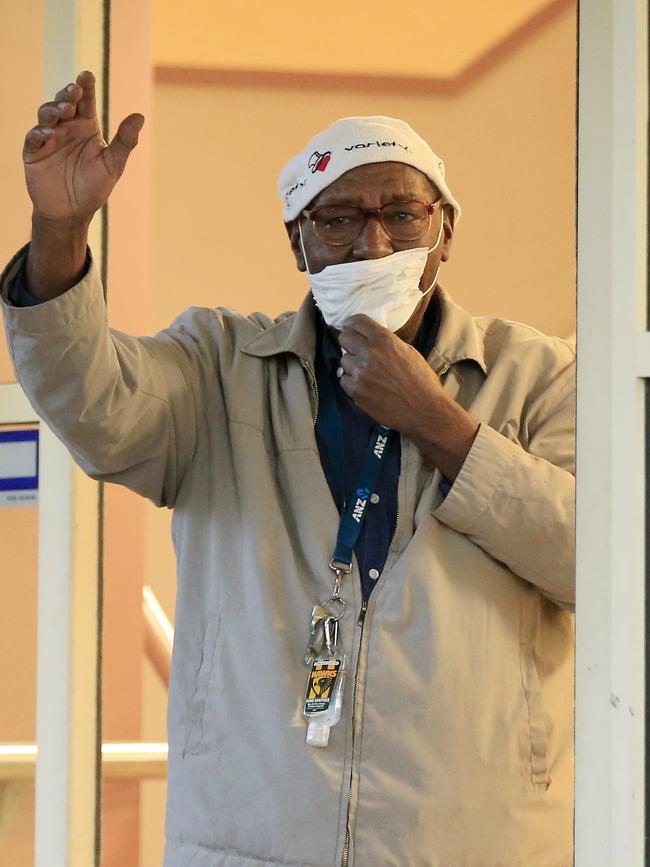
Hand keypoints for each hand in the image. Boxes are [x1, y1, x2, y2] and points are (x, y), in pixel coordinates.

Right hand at [23, 70, 143, 223]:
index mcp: (86, 127)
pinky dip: (40, 133)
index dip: (86, 87)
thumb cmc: (94, 187)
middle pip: (64, 103)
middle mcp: (67, 128)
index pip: (86, 102)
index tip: (87, 75)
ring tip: (65, 110)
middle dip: (68, 95)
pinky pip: (34, 138)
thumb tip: (140, 116)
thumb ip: (125, 141)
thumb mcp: (113, 164)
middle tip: (75, 91)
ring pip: (47, 115)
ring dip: (54, 110)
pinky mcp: (34, 153)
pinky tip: (49, 133)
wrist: (72, 213)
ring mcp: (48, 139)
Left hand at [338, 315, 478, 479]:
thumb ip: (387, 343)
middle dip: (349, 343)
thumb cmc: (422, 380)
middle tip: (357, 350)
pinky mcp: (355, 390)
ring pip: (343, 360)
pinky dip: (352, 382)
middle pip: (344, 337)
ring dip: (352, 365)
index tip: (352, 328)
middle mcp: (368, 353)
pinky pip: (344, 380)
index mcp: (383, 340)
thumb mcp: (408, 352)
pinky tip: (366, 387)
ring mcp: (359, 372)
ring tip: (366, 373)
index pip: (356, 321)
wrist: (424, 410)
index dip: (352, 324)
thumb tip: (371, 340)